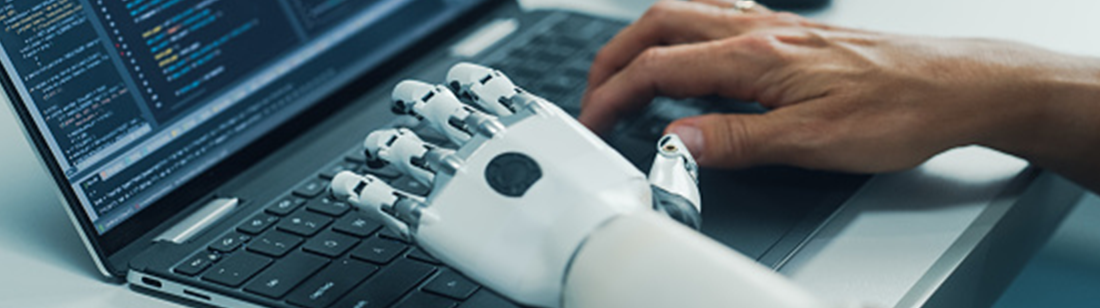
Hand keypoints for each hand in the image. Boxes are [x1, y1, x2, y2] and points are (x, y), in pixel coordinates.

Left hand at [331, 63, 701, 306]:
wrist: (599, 250)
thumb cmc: (624, 222)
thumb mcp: (643, 180)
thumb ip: (650, 162)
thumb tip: (678, 152)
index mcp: (528, 121)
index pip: (484, 85)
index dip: (467, 84)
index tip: (458, 85)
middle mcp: (485, 137)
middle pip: (432, 104)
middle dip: (417, 102)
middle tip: (409, 105)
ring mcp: (454, 172)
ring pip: (399, 143)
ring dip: (385, 142)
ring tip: (377, 146)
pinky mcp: (431, 216)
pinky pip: (377, 194)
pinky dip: (356, 187)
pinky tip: (347, 185)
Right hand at [581, 0, 1099, 179]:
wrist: (956, 85)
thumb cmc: (898, 110)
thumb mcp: (811, 142)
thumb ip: (735, 140)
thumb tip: (674, 142)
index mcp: (755, 56)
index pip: (658, 67)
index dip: (613, 95)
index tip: (593, 122)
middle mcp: (758, 29)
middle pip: (658, 26)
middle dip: (613, 60)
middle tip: (593, 96)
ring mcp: (773, 26)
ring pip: (684, 14)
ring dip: (642, 42)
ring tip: (625, 76)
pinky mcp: (790, 34)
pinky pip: (717, 16)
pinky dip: (682, 33)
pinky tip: (690, 55)